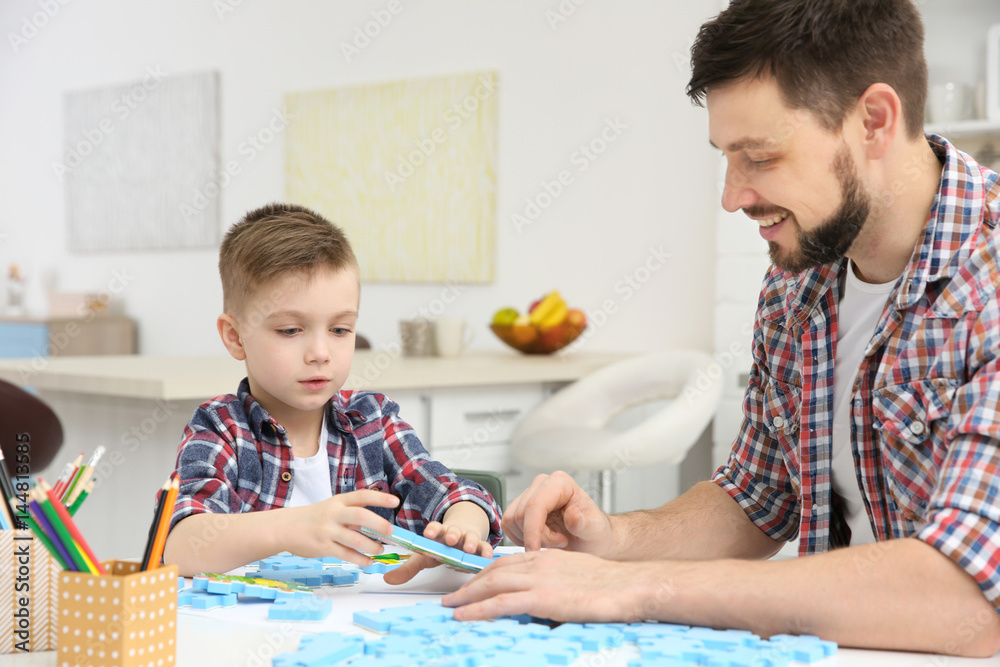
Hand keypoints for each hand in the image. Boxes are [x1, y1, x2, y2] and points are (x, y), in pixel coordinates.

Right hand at [283, 489, 398, 566]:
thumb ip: (352, 514)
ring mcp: (327, 530)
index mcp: (338, 501)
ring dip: (371, 546)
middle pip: (360, 516)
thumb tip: (377, 525)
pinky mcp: (323, 547)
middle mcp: (334, 514)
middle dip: (379, 524)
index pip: (362, 496)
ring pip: (355, 539)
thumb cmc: (314, 517)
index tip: (396, 502)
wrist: (285, 528)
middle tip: (390, 531)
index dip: (380, 498)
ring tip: (380, 550)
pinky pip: (345, 554)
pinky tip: (368, 561)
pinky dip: (360, 559)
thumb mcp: (332, 508)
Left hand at [383, 520, 493, 584]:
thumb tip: (387, 579)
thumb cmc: (441, 548)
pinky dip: (486, 551)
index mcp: (438, 535)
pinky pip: (484, 547)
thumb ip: (407, 569)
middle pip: (452, 531)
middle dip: (451, 534)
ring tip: (468, 548)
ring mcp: (468, 539)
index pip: (434, 529)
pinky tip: (486, 556)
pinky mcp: (480, 546)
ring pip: (470, 538)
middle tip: (450, 538)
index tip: (429, 533)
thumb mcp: (424, 558)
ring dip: (469, 541)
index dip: (432, 530)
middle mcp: (454, 535)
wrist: (462, 536)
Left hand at [442, 549, 650, 622]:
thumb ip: (558, 579)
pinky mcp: (542, 598)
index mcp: (547, 557)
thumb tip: (548, 594)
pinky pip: (501, 603)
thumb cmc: (613, 583)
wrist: (630, 585)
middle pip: (494, 571)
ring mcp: (539, 579)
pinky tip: (464, 615)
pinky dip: (478, 608)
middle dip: (470, 584)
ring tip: (450, 606)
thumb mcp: (578, 573)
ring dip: (466, 595)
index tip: (473, 582)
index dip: (486, 572)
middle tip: (451, 595)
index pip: (507, 562)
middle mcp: (538, 563)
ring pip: (491, 584)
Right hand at [502, 471, 612, 554]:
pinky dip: (521, 538)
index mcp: (561, 483)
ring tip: (554, 541)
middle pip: (521, 514)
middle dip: (537, 536)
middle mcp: (543, 484)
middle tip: (560, 543)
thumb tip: (572, 514)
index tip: (535, 550)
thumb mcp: (595, 531)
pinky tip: (542, 541)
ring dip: (529, 538)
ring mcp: (530, 495)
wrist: (591, 539)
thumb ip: (584, 524)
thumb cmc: (595, 533)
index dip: (532, 530)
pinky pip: (508, 526)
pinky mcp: (521, 508)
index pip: (535, 505)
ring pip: (512, 520)